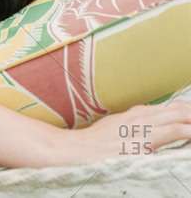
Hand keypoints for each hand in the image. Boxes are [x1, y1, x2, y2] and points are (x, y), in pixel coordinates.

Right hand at [60, 101, 190, 164]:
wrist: (77, 150)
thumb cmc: (96, 143)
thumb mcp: (118, 129)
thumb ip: (135, 128)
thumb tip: (150, 133)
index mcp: (137, 113)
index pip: (173, 108)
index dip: (189, 114)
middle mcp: (142, 116)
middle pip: (180, 109)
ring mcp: (144, 127)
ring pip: (180, 117)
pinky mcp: (144, 141)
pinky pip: (173, 131)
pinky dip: (188, 131)